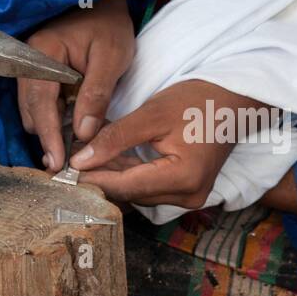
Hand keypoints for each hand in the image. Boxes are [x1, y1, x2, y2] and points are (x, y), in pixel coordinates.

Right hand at [18, 0, 133, 172]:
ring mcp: (31, 67)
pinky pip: (41, 103)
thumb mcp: (111, 58)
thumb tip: (83, 133)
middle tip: (65, 165)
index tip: (57, 163)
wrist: (105, 1)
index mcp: (42, 53)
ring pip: (33, 110)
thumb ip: (96, 94)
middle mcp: (29, 61)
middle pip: (30, 111)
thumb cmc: (110, 25)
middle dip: (46, 137)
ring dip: (50, 129)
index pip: (39, 103)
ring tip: (69, 150)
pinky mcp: (39, 74)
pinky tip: (69, 130)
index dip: (48, 135)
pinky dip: (53, 118)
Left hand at [71, 79, 266, 208]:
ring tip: (84, 157)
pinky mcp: (187, 190)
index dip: (91, 179)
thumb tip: (80, 160)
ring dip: (112, 175)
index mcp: (183, 178)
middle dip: (98, 177)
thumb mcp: (153, 114)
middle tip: (66, 164)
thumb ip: (115, 138)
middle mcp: (188, 196)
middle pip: (130, 193)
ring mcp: (190, 196)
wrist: (235, 99)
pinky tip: (108, 158)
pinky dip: (128, 173)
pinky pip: (149, 186)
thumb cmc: (199, 100)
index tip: (61, 173)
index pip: (125, 186)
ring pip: (137, 191)